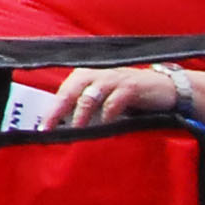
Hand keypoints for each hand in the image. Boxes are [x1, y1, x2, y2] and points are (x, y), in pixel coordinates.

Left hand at [48, 64, 189, 127]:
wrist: (163, 87)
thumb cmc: (127, 95)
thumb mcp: (103, 98)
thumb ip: (84, 107)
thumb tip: (63, 127)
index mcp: (83, 76)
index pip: (62, 93)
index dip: (51, 110)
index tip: (42, 129)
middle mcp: (94, 74)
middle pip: (69, 93)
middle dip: (57, 112)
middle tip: (50, 129)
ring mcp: (111, 79)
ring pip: (89, 97)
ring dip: (80, 115)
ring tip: (75, 130)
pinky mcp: (129, 87)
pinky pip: (114, 102)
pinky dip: (108, 115)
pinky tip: (105, 126)